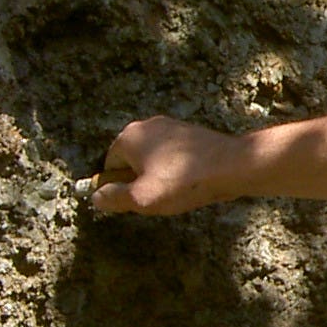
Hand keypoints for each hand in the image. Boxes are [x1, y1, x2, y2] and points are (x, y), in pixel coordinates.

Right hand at [92, 117, 245, 215]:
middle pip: (131, 161)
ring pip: (153, 159)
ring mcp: (170, 126)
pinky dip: (176, 170)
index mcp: (129, 137)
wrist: (230, 166)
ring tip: (177, 191)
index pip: (110, 166)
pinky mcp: (189, 132)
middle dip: (140, 181)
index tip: (136, 200)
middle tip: (158, 197)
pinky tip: (190, 183)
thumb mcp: (141, 198)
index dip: (119, 187)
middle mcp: (147, 126)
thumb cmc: (182, 182)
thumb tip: (96, 197)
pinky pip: (172, 156)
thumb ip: (114, 198)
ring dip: (159, 177)